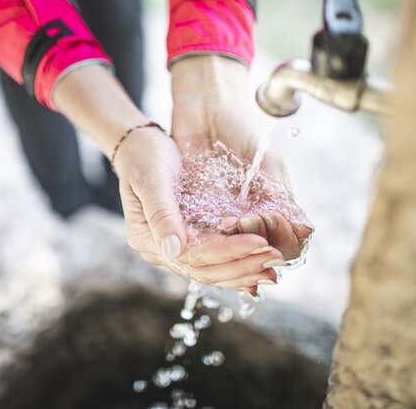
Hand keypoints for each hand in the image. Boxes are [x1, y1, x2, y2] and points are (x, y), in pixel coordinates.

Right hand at [112, 125, 286, 288]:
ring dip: (243, 270)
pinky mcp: (186, 240)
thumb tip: (175, 250)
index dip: (229, 250)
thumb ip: (161, 214)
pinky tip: (258, 266)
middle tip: (275, 259)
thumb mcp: (151, 179)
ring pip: (211, 270)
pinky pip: (212, 260)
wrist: (139, 145)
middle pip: (205, 270)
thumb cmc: (144, 157)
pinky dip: (236, 264)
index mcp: (147, 238)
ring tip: (273, 269)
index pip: (194, 255)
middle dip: (242, 266)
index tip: (261, 242)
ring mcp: (173, 248)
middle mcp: (160, 249)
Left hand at [170, 55, 313, 290]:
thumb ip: (279, 192)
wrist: (206, 104)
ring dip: (228, 243)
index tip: (268, 217)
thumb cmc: (241, 124)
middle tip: (243, 221)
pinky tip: (199, 228)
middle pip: (257, 250)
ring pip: (228, 246)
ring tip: (223, 224)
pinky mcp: (194, 207)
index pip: (286, 241)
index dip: (280, 238)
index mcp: (272, 204)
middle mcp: (248, 214)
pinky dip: (201, 236)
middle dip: (253, 244)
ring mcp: (221, 212)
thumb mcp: (264, 157)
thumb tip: (303, 230)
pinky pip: (199, 232)